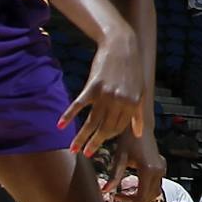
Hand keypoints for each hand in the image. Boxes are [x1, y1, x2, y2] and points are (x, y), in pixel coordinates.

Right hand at [62, 27, 146, 156]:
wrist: (121, 46)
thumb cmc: (132, 70)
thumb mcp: (141, 91)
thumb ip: (138, 114)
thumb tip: (138, 134)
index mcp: (132, 104)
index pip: (118, 128)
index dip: (109, 137)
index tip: (100, 142)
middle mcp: (119, 101)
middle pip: (104, 128)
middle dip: (95, 143)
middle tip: (85, 155)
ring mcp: (105, 94)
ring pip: (91, 121)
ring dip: (81, 137)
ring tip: (73, 149)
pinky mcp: (92, 86)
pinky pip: (78, 105)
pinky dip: (68, 116)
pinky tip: (60, 126)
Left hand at [108, 127, 165, 201]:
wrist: (140, 125)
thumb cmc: (128, 139)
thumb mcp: (119, 158)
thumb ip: (114, 176)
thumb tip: (105, 191)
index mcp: (148, 170)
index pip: (141, 196)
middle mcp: (159, 170)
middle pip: (149, 197)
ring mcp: (162, 168)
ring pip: (154, 192)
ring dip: (140, 198)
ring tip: (123, 199)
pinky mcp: (161, 166)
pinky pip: (155, 185)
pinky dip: (145, 191)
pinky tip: (131, 189)